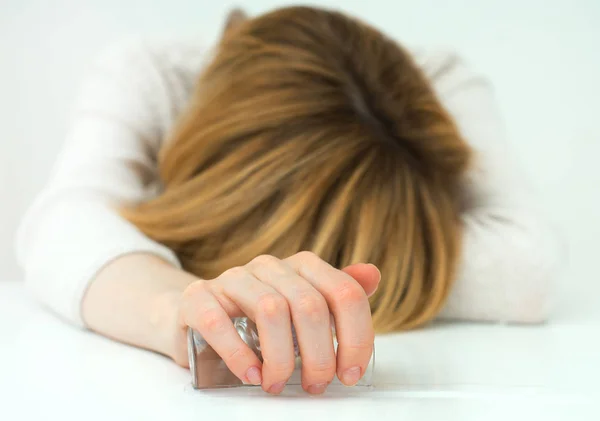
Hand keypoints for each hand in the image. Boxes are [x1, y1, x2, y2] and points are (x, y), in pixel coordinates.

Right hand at [170, 251, 379, 394]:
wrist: (199, 312)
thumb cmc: (258, 315)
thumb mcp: (303, 305)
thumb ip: (338, 296)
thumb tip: (373, 275)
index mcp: (302, 266)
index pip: (345, 293)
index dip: (356, 337)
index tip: (350, 373)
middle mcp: (270, 266)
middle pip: (310, 306)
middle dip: (319, 356)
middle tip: (315, 385)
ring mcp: (232, 278)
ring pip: (271, 310)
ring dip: (281, 358)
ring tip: (278, 384)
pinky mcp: (198, 297)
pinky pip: (219, 322)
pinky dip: (239, 355)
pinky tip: (251, 375)